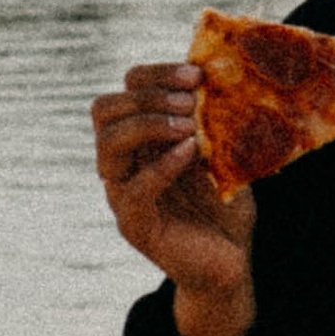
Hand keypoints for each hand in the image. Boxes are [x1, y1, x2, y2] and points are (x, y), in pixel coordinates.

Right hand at [91, 61, 256, 335]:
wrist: (230, 262)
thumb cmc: (224, 204)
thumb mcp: (223, 153)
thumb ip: (214, 121)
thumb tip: (223, 76)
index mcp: (138, 140)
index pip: (124, 91)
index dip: (154, 75)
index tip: (196, 73)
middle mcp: (122, 163)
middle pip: (104, 110)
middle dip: (147, 96)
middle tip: (190, 100)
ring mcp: (122, 194)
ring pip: (107, 145)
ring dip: (149, 126)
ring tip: (189, 125)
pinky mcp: (134, 225)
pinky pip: (133, 190)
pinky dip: (161, 166)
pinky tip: (190, 152)